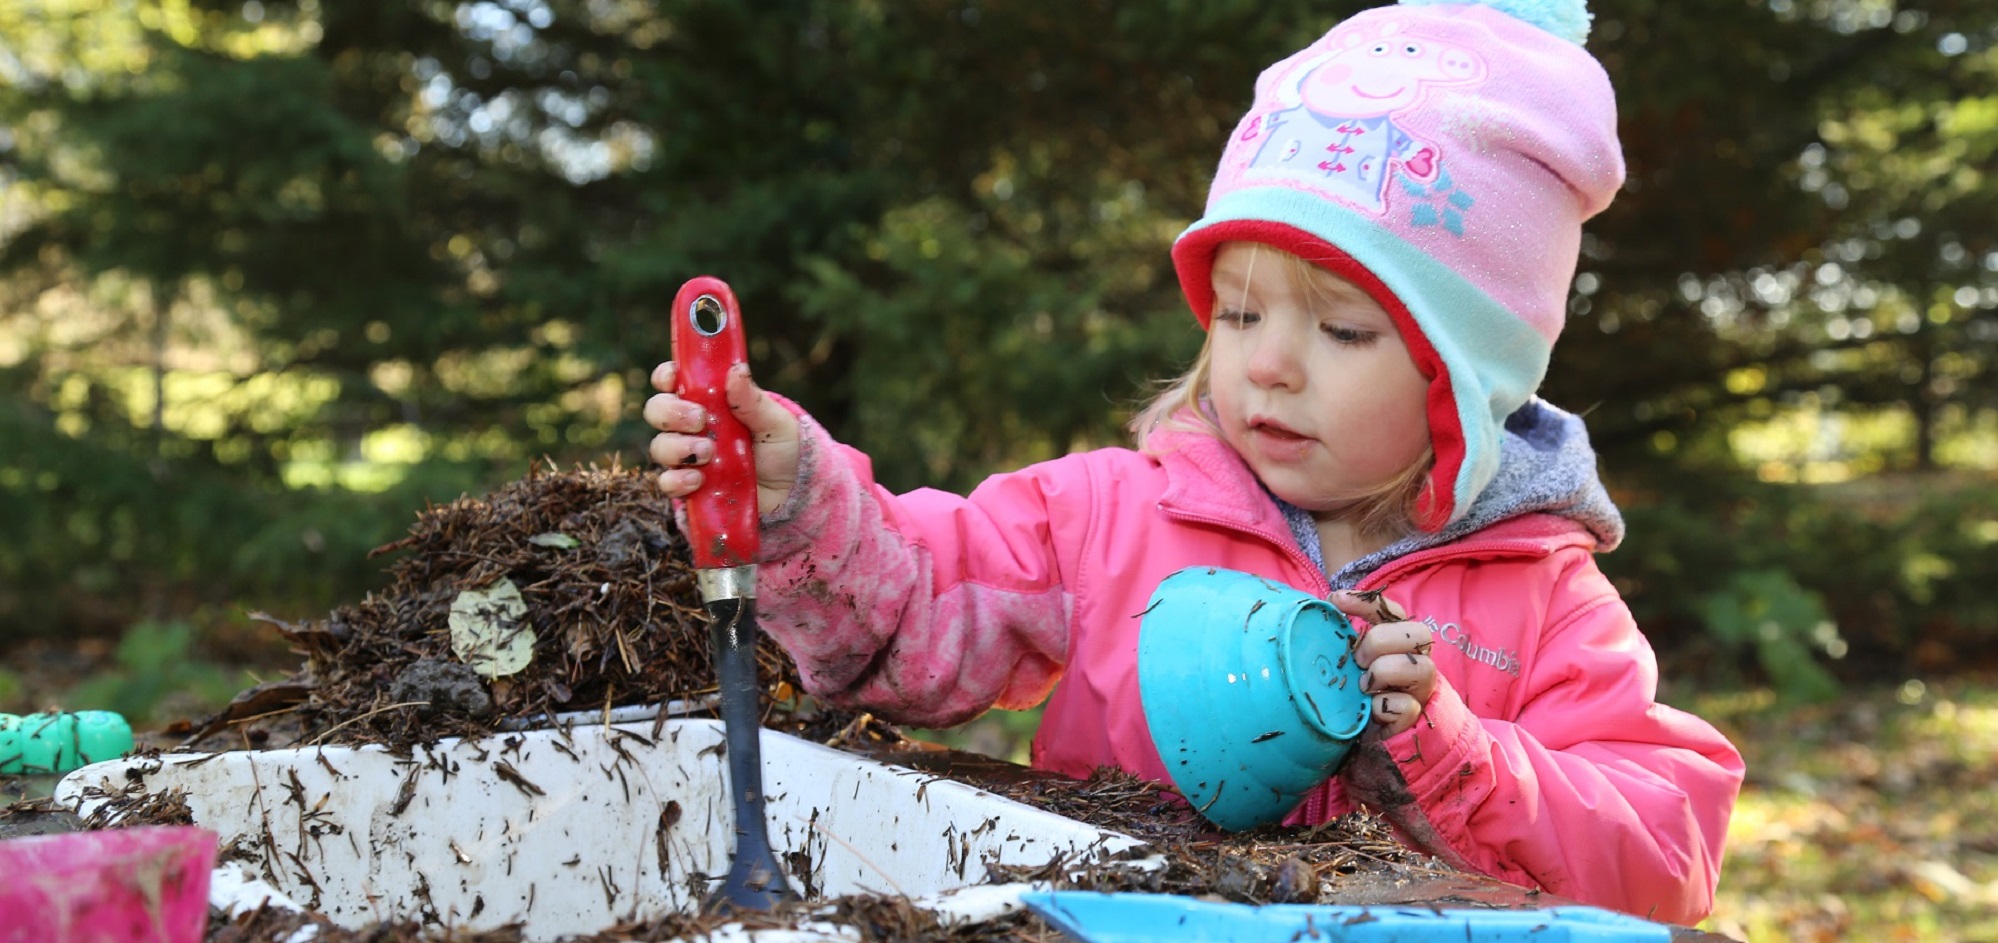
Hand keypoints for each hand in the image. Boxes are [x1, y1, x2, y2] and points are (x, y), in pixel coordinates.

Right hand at [644, 361, 800, 514]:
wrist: (793, 493)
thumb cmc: (783, 449)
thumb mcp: (775, 422)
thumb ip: (753, 400)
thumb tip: (736, 369)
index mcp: (710, 401)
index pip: (674, 381)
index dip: (666, 376)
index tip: (672, 379)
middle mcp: (692, 427)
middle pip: (657, 410)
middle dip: (671, 413)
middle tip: (699, 419)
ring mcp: (688, 457)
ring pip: (659, 446)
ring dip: (678, 447)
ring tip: (708, 452)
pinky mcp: (689, 488)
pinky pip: (667, 482)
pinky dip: (677, 480)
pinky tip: (698, 480)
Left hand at [1331, 589, 1435, 737]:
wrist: (1370, 739)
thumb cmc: (1358, 693)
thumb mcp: (1350, 664)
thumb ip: (1344, 642)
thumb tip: (1320, 612)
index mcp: (1398, 643)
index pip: (1391, 611)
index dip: (1366, 602)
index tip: (1335, 601)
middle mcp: (1416, 661)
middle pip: (1420, 633)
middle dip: (1381, 641)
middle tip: (1358, 660)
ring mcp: (1419, 690)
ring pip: (1422, 668)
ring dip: (1385, 672)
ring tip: (1363, 685)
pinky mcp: (1414, 718)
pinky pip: (1407, 706)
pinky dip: (1384, 706)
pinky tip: (1371, 710)